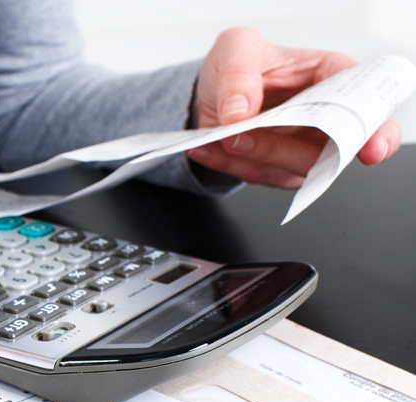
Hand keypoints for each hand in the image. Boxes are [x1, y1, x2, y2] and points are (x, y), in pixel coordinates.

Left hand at [186, 27, 401, 187]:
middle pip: (329, 147)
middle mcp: (324, 116)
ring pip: (293, 167)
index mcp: (331, 77)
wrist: (207, 96)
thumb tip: (239, 113)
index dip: (374, 128)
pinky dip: (227, 163)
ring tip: (218, 134)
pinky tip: (205, 147)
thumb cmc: (236, 66)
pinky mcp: (277, 169)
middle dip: (285, 148)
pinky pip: (257, 176)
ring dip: (251, 155)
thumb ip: (239, 75)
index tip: (370, 148)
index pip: (362, 101)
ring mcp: (302, 147)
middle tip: (241, 135)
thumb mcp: (235, 49)